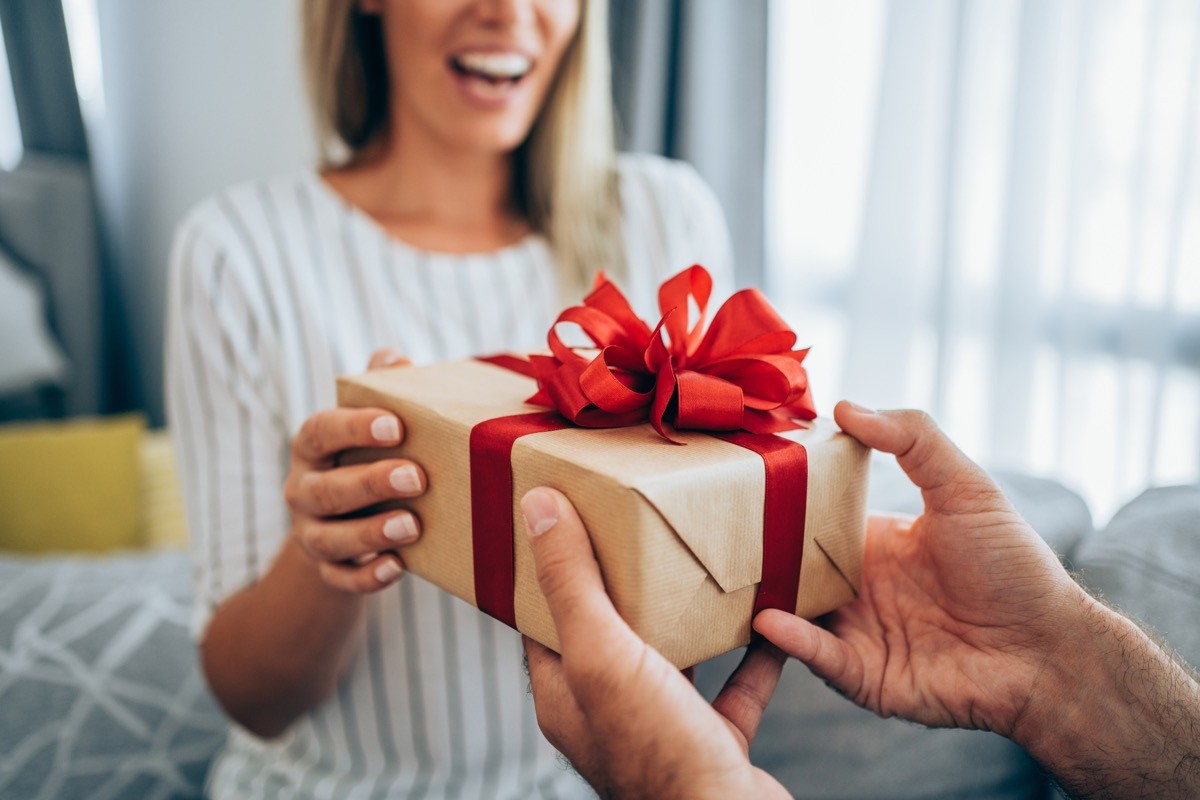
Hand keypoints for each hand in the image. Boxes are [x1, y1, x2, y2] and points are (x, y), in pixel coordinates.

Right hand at [283, 348, 425, 592]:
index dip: (354, 427)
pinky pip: (340, 579)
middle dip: (371, 483)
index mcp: (312, 446)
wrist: (344, 520)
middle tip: (418, 477)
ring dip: (370, 533)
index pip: (321, 431)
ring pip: (329, 539)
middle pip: (326, 489)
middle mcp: (303, 490)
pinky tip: (397, 567)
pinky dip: (367, 578)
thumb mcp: (370, 420)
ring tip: (412, 525)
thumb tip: (395, 358)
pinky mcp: (328, 570)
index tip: (395, 424)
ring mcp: (312, 533)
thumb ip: (380, 387)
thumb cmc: (366, 455)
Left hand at [520, 488, 791, 799]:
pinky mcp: (712, 742)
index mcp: (566, 693)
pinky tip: (770, 619)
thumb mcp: (603, 652)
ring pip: (671, 657)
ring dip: (689, 614)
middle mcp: (608, 712)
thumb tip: (537, 508)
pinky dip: (753, 655)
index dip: (550, 565)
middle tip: (644, 526)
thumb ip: (571, 583)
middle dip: (627, 580)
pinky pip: (733, 688)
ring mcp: (661, 729)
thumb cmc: (660, 753)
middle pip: (610, 632)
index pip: (544, 618)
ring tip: (707, 563)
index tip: (568, 515)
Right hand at [754, 402, 1089, 737]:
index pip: (811, 521)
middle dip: (753, 556)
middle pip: (791, 569)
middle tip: (708, 534)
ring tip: (724, 581)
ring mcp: (857, 634)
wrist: (1051, 651)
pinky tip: (771, 620)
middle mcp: (858, 588)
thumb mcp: (966, 488)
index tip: (734, 482)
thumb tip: (845, 406)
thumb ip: (913, 440)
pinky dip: (793, 642)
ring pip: (792, 615)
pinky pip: (818, 659)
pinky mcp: (864, 678)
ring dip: (761, 600)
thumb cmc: (1015, 567)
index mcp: (874, 543)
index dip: (777, 505)